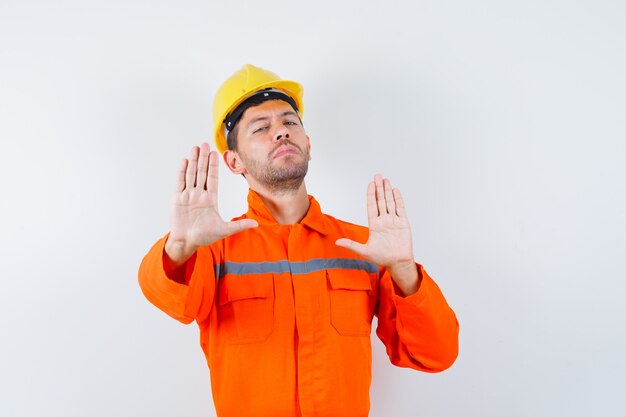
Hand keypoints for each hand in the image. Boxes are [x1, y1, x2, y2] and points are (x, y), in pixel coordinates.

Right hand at [165, 142, 257, 264]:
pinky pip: (180, 182)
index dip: (213, 166)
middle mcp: (199, 195)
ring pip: (191, 175)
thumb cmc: (204, 236)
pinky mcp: (178, 199)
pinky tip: (185, 161)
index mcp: (210, 199)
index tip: (215, 153)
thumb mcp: (224, 230)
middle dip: (203, 158)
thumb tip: (256, 224)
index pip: (213, 179)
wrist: (186, 242)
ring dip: (193, 161)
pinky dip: (182, 172)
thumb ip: (238, 225)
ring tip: (195, 148)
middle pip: (202, 173)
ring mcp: (188, 195)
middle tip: (205, 144)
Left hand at [336, 174, 417, 293]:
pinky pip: (400, 209)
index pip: (372, 206)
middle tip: (377, 176)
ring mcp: (393, 221)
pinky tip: (395, 191)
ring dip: (388, 191)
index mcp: (374, 225)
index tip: (370, 184)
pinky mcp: (403, 223)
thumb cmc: (382, 258)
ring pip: (390, 202)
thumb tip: (337, 242)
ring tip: (386, 180)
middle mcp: (384, 220)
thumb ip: (351, 245)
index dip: (371, 195)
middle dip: (379, 189)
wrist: (398, 262)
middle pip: (381, 201)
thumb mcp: (364, 251)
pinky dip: (398, 199)